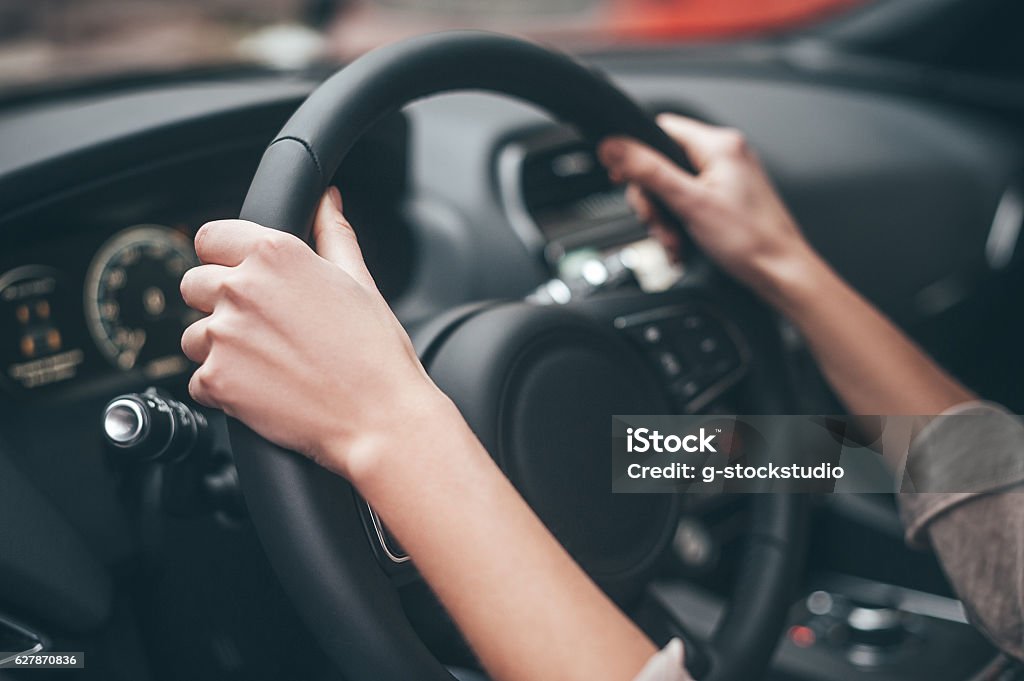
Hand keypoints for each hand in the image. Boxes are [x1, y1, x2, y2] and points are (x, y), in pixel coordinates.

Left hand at [179, 188, 449, 479]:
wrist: (379, 418)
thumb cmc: (376, 354)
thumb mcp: (360, 281)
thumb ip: (333, 234)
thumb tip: (328, 200)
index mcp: (276, 254)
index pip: (210, 237)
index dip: (226, 258)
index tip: (242, 277)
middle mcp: (242, 287)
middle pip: (193, 284)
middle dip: (218, 304)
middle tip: (262, 328)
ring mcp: (224, 335)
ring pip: (192, 335)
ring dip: (218, 349)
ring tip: (266, 364)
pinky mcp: (216, 380)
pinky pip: (198, 380)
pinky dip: (222, 388)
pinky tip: (262, 391)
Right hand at [598, 114, 815, 299]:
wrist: (780, 273)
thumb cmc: (750, 241)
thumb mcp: (689, 203)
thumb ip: (648, 172)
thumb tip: (614, 146)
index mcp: (719, 144)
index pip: (660, 130)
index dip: (635, 155)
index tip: (624, 180)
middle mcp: (725, 154)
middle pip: (662, 163)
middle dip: (654, 200)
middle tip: (658, 224)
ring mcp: (727, 176)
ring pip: (673, 187)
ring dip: (665, 217)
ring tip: (675, 241)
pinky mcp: (727, 197)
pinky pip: (689, 201)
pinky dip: (680, 223)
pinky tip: (683, 243)